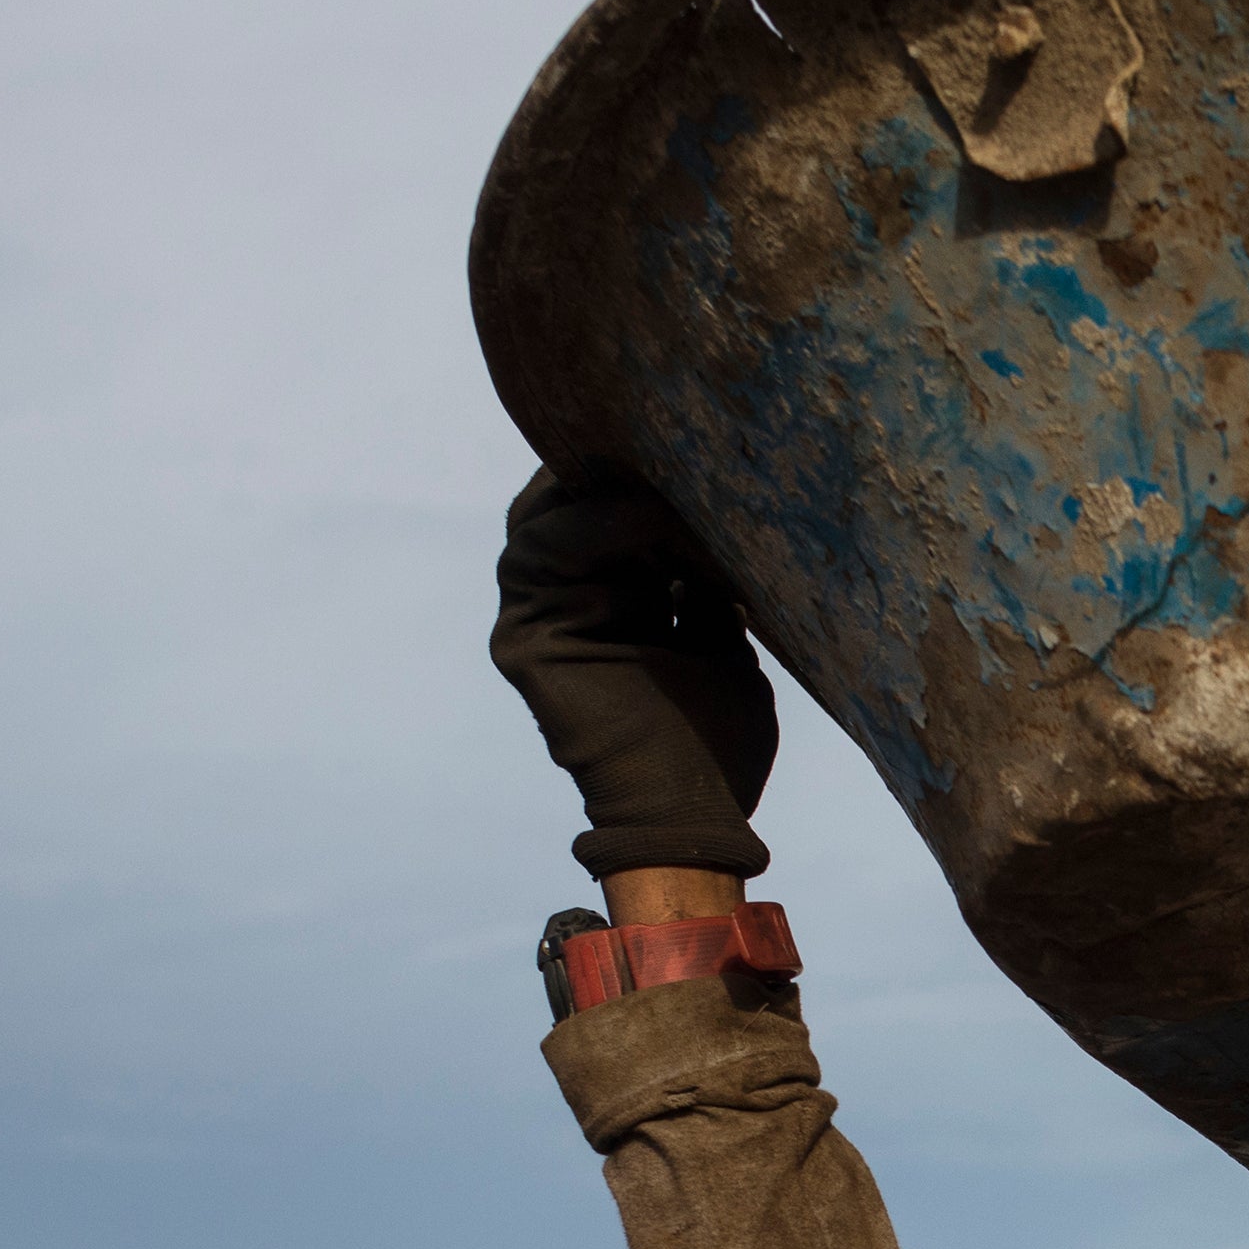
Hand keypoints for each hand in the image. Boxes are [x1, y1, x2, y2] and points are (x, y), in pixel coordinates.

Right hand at [492, 462, 781, 881]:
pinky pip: (542, 559)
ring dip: (603, 488)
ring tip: (664, 472)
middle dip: (614, 467)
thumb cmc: (717, 738)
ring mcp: (539, 618)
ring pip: (545, 519)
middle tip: (671, 434)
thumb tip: (721, 501)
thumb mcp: (725, 638)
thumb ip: (707, 576)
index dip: (643, 470)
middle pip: (570, 502)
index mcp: (621, 596)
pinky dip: (594, 527)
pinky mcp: (524, 640)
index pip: (612, 507)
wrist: (693, 814)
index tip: (697, 439)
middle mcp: (572, 600)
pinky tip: (650, 511)